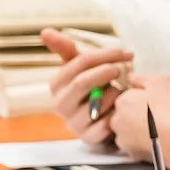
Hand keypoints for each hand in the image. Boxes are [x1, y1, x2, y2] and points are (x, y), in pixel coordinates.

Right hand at [43, 28, 132, 144]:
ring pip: (96, 104)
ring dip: (114, 95)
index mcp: (56, 84)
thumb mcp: (79, 67)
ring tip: (121, 92)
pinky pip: (105, 125)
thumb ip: (65, 49)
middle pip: (82, 82)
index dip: (103, 55)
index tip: (124, 53)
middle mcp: (60, 105)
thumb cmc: (91, 88)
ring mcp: (73, 124)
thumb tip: (44, 31)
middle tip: (122, 68)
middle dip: (106, 72)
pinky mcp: (88, 138)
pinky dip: (117, 114)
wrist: (102, 117)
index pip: (77, 63)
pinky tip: (121, 109)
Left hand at [107, 75, 169, 169]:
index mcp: (122, 101)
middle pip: (123, 114)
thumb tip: (130, 78)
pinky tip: (156, 139)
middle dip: (135, 113)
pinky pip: (133, 145)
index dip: (140, 98)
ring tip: (157, 127)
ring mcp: (122, 139)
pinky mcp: (131, 154)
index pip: (125, 97)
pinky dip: (142, 143)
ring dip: (137, 129)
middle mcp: (117, 120)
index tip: (153, 102)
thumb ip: (140, 78)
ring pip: (127, 130)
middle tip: (156, 114)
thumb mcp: (159, 82)